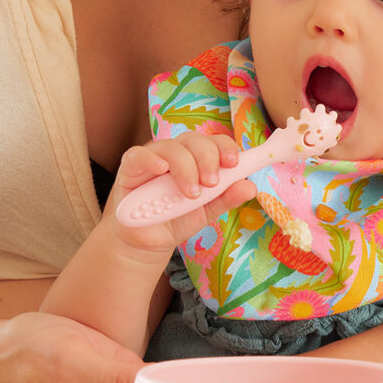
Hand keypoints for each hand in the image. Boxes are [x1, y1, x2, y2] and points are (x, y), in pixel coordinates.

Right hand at [106, 133, 256, 250]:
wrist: (148, 241)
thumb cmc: (178, 219)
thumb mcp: (207, 211)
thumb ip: (226, 197)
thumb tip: (251, 187)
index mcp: (198, 159)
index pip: (215, 142)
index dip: (226, 148)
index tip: (234, 163)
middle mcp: (177, 153)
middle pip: (195, 140)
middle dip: (208, 159)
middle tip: (212, 184)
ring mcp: (153, 157)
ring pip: (172, 148)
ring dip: (185, 168)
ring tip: (190, 194)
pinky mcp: (130, 167)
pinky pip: (139, 155)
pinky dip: (151, 160)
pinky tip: (161, 171)